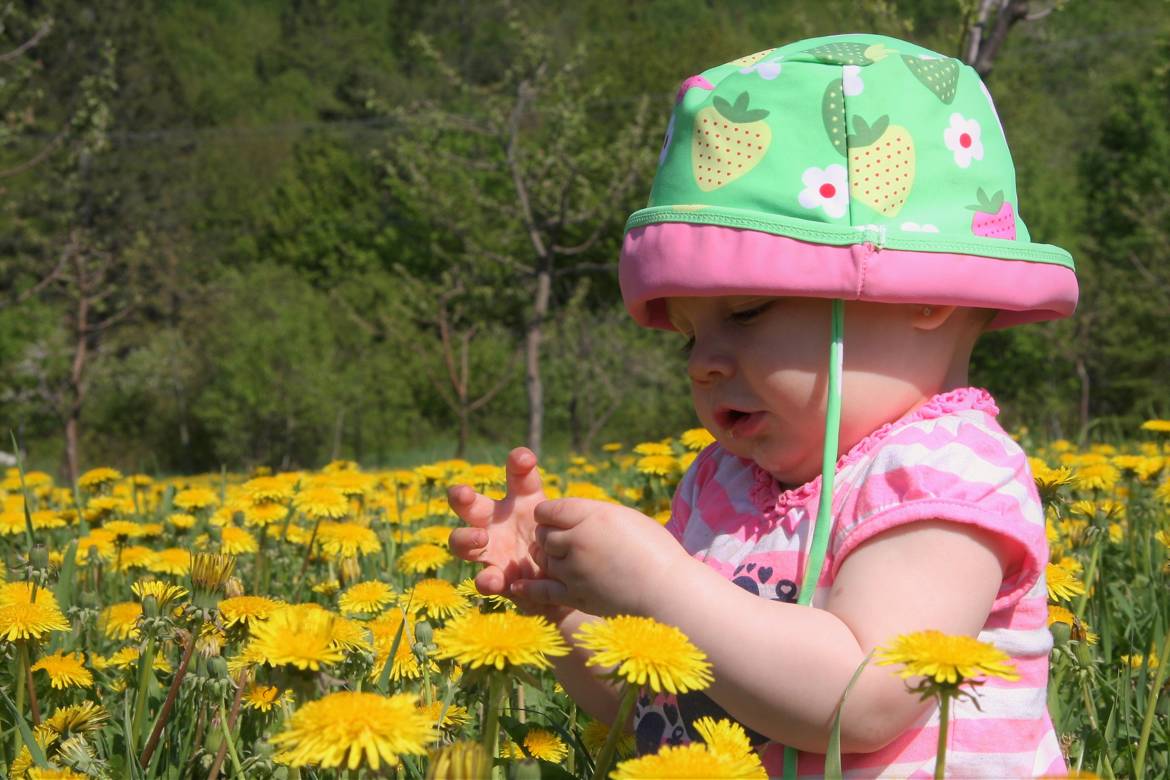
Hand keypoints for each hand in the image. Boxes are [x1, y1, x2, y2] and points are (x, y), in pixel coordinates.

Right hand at [447, 447, 566, 618]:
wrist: (567, 582)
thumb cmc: (566, 543)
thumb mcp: (572, 526)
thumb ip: (571, 517)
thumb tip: (583, 509)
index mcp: (523, 501)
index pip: (518, 476)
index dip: (517, 464)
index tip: (525, 458)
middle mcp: (500, 521)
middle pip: (471, 504)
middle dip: (461, 496)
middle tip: (462, 493)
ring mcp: (493, 550)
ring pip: (462, 541)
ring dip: (466, 538)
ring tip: (481, 538)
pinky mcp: (496, 578)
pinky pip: (484, 579)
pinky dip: (486, 580)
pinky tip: (492, 581)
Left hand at [511, 498, 688, 616]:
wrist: (668, 591)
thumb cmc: (655, 550)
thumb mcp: (626, 518)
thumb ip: (594, 514)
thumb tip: (572, 516)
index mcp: (591, 515)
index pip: (549, 509)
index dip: (550, 514)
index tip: (556, 518)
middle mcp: (577, 540)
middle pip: (543, 534)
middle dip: (548, 536)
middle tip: (563, 541)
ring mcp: (574, 570)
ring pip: (544, 560)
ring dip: (548, 559)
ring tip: (562, 560)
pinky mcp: (575, 596)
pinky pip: (543, 590)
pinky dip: (529, 588)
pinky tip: (517, 586)